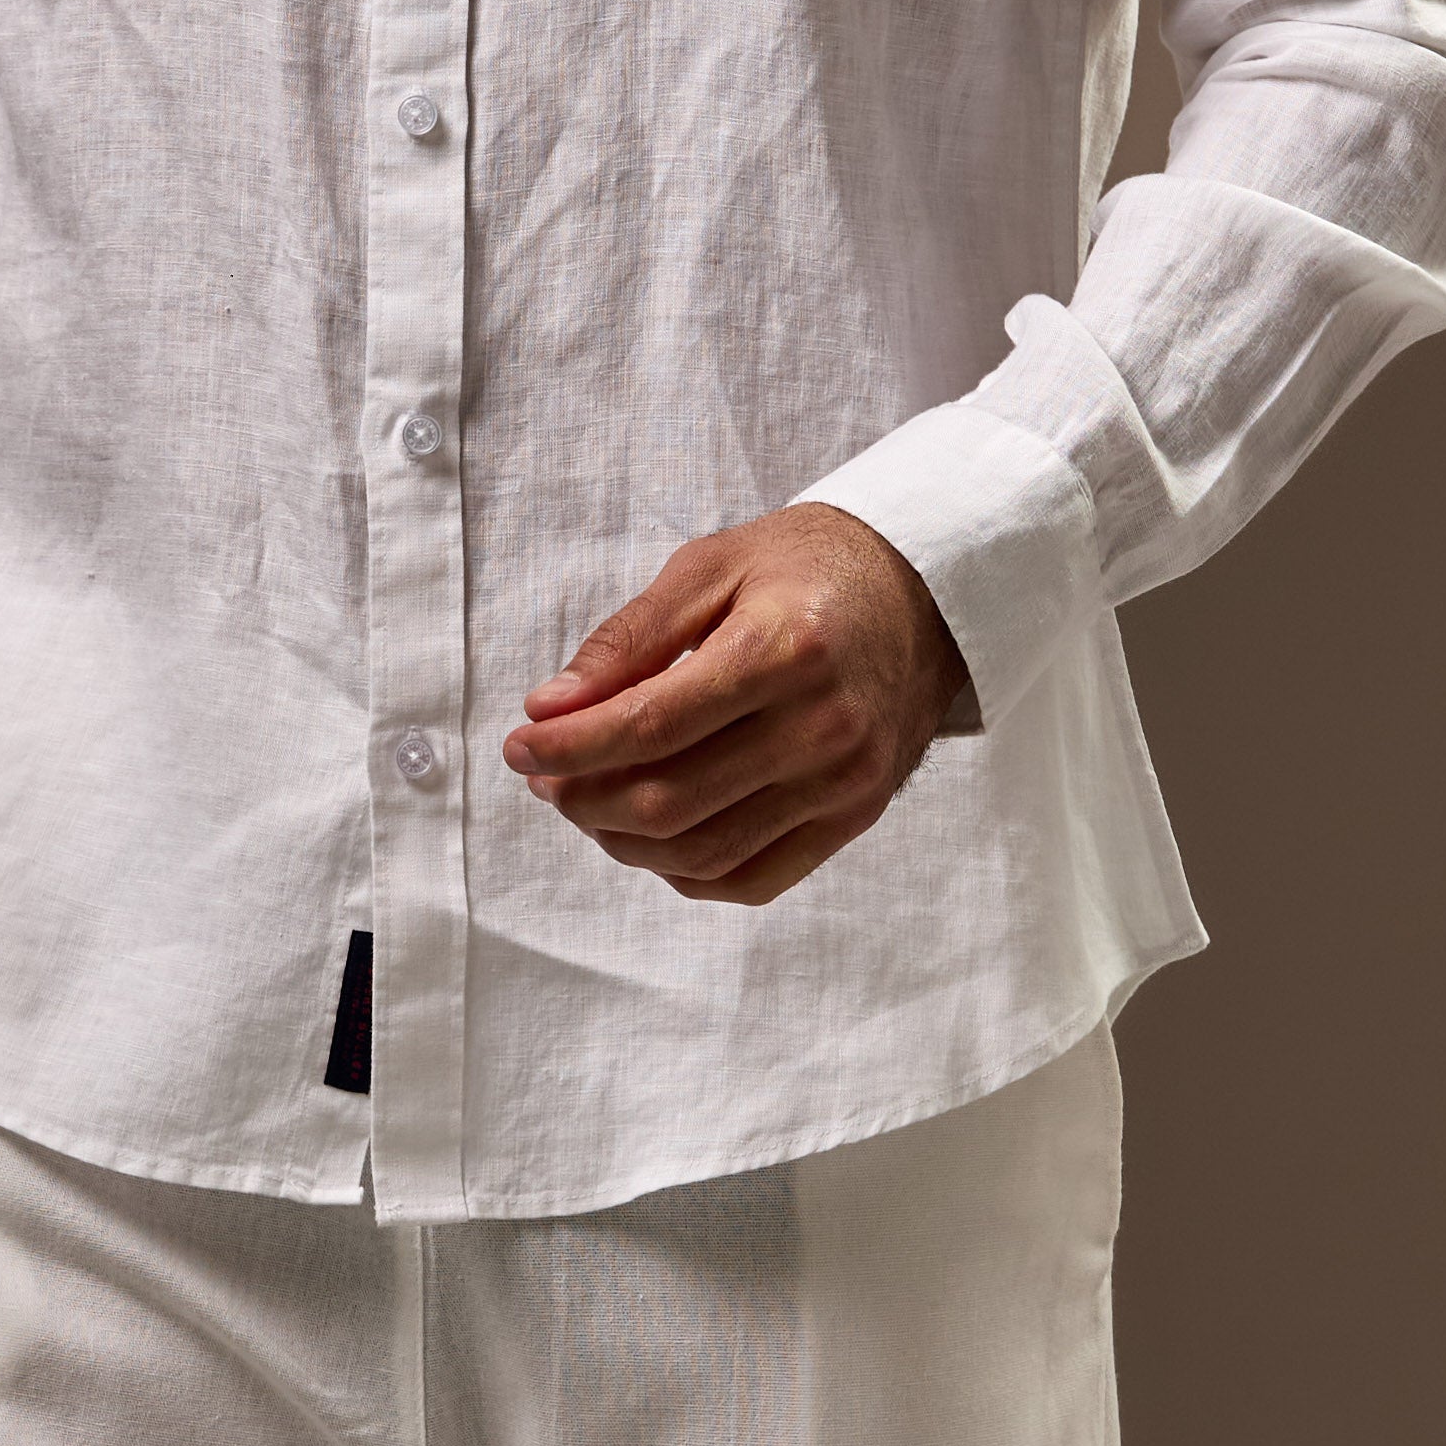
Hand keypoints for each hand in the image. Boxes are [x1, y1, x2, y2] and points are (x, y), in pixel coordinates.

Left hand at [500, 505, 966, 906]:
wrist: (927, 593)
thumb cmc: (809, 568)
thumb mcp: (712, 567)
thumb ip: (628, 640)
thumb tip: (548, 708)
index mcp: (786, 650)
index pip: (650, 726)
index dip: (569, 746)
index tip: (519, 745)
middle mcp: (824, 728)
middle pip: (671, 801)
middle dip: (584, 799)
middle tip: (546, 776)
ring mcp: (845, 784)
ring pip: (703, 852)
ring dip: (622, 840)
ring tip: (587, 802)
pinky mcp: (855, 817)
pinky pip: (753, 878)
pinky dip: (684, 870)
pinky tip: (649, 835)